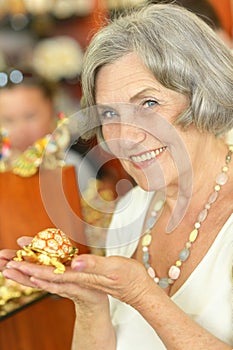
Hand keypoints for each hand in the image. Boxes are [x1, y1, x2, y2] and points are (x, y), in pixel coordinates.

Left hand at [3, 253, 152, 308]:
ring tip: (7, 263)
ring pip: (45, 275)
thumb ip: (93, 266)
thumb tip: (73, 263)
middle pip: (42, 275)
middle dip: (22, 268)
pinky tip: (31, 265)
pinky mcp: (76, 277)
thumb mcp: (112, 269)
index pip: (51, 274)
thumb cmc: (126, 279)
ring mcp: (74, 280)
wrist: (133, 289)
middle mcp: (73, 281)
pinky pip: (53, 273)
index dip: (33, 268)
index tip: (16, 263)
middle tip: (2, 261)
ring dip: (26, 268)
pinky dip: (39, 269)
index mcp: (79, 278)